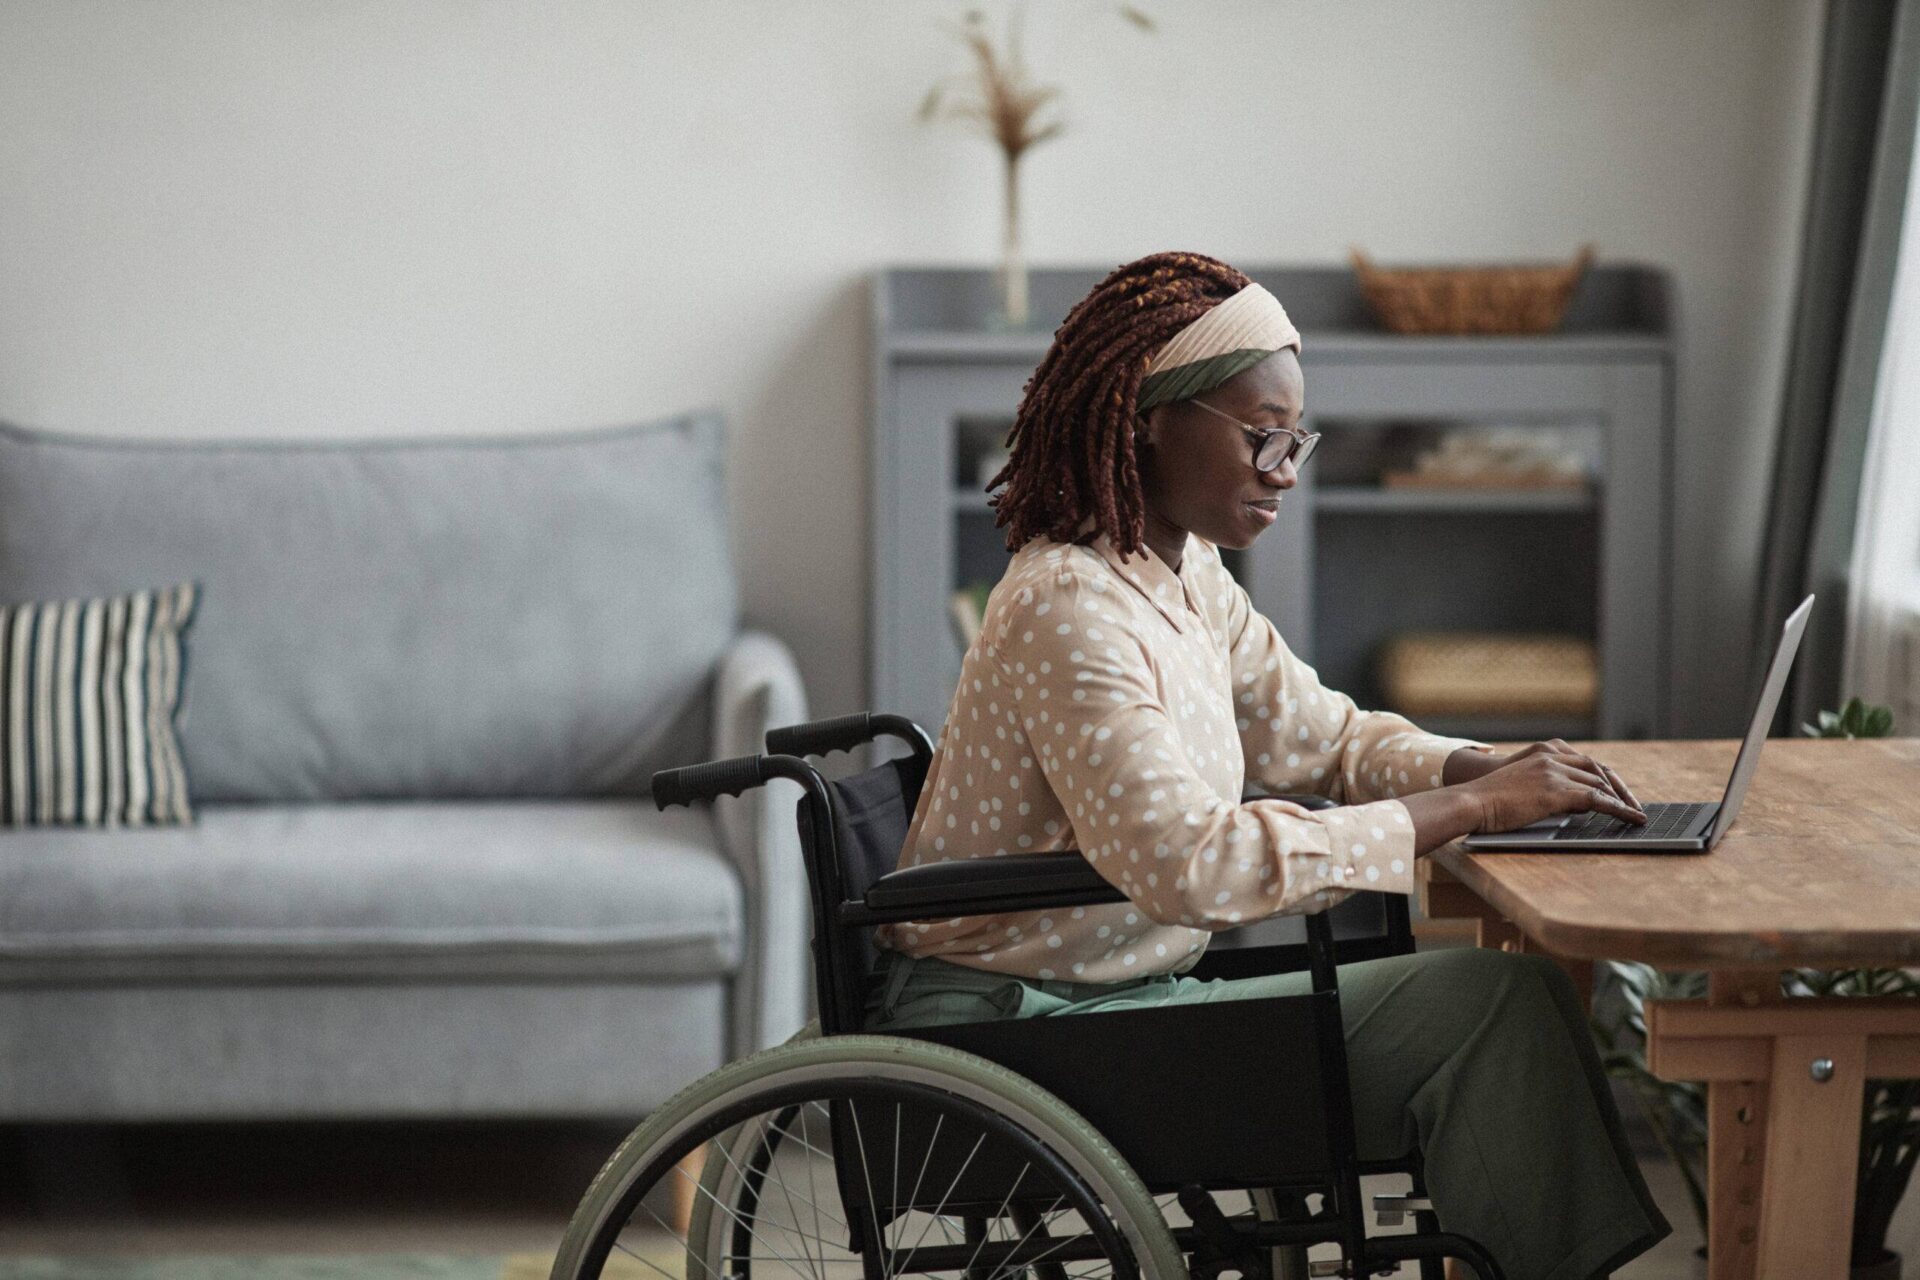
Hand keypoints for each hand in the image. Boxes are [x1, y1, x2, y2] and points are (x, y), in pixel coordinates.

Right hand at [1462, 742, 1647, 832]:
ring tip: (1635, 815)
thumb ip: (1548, 789)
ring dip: (1622, 800)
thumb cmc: (1488, 801)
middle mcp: (1551, 758)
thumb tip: (1578, 804)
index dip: (1606, 778)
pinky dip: (1618, 809)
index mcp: (1543, 754)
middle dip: (1619, 789)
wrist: (1470, 801)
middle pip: (1598, 770)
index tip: (1618, 792)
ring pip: (1600, 783)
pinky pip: (1597, 799)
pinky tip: (1630, 818)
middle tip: (1634, 805)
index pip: (1585, 762)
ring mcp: (1554, 773)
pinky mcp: (1555, 791)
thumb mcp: (1521, 787)